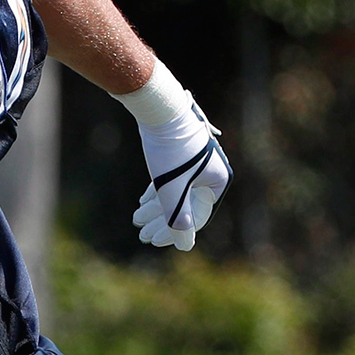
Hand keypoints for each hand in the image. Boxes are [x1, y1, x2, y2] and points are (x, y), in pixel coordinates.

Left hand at [131, 98, 231, 250]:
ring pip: (176, 191)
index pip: (197, 216)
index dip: (175, 232)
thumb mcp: (172, 188)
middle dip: (161, 221)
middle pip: (185, 205)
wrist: (159, 109)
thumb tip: (185, 245)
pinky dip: (158, 191)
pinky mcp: (181, 152)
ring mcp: (196, 162)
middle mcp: (211, 171)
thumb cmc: (169, 150)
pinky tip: (143, 201)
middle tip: (142, 235)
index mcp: (217, 181)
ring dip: (156, 207)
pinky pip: (172, 178)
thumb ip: (178, 216)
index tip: (153, 240)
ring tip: (137, 219)